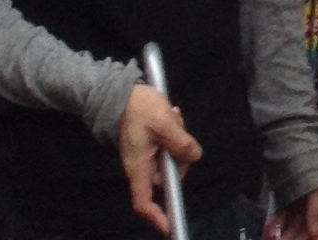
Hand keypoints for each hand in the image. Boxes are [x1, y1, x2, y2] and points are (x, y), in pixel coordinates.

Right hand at [117, 84, 199, 234]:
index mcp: (138, 167)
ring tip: (173, 117)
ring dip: (177, 140)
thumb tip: (195, 157)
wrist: (121, 92)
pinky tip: (171, 116)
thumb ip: (180, 142)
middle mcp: (140, 167)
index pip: (143, 201)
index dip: (155, 216)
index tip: (169, 225)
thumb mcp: (164, 122)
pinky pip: (166, 147)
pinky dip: (172, 135)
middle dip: (179, 156)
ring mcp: (144, 157)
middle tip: (179, 128)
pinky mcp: (148, 146)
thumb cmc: (139, 109)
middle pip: (166, 176)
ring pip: (169, 159)